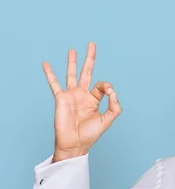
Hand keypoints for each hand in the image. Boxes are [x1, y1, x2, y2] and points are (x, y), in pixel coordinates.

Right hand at [42, 42, 121, 161]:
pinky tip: (46, 64)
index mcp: (94, 100)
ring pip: (72, 74)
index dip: (107, 87)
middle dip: (90, 59)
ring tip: (72, 50)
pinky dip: (50, 74)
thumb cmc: (90, 134)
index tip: (110, 93)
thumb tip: (113, 92)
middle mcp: (83, 95)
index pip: (101, 86)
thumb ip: (115, 107)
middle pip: (87, 73)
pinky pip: (54, 83)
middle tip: (92, 44)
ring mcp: (71, 95)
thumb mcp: (107, 120)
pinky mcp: (61, 98)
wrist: (75, 143)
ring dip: (72, 62)